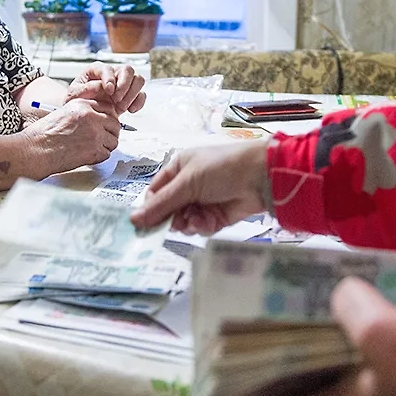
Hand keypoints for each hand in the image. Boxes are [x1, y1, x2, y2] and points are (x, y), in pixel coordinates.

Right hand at [23, 99, 120, 174]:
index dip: (109, 118)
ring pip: (113, 140)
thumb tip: (98, 119)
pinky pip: (107, 154)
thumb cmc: (45, 134)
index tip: (106, 124)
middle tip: (103, 138)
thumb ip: (83, 114)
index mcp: (83, 105)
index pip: (109, 108)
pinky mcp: (94, 150)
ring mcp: (95, 134)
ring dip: (106, 146)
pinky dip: (100, 157)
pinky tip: (89, 155)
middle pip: (115, 124)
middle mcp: (91, 117)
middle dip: (110, 132)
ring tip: (93, 148)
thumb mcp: (65, 113)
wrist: (37, 150)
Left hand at [66, 62, 146, 114]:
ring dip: (132, 93)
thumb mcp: (73, 95)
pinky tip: (130, 110)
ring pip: (138, 79)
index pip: (108, 68)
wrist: (83, 115)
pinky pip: (142, 95)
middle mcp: (112, 74)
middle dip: (124, 85)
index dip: (110, 78)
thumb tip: (99, 86)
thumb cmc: (77, 102)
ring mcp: (123, 84)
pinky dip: (139, 102)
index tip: (109, 91)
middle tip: (116, 99)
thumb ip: (85, 89)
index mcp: (97, 70)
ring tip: (121, 106)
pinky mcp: (130, 96)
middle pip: (128, 70)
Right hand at [129, 141, 269, 233]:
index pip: (156, 191)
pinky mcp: (217, 216)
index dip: (150, 207)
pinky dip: (203, 226)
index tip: (144, 224)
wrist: (260, 177)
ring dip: (188, 223)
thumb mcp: (188, 183)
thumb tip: (134, 219)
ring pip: (184, 221)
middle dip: (171, 218)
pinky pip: (201, 227)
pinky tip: (208, 221)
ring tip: (195, 220)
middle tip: (175, 224)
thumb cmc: (222, 168)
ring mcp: (203, 201)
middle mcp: (189, 185)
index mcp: (179, 168)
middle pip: (169, 210)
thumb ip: (162, 204)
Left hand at [265, 278, 395, 395]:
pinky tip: (392, 324)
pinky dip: (380, 358)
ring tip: (350, 309)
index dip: (268, 383)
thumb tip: (342, 290)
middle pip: (314, 391)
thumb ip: (355, 308)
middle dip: (310, 353)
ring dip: (349, 351)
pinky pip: (384, 382)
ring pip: (350, 384)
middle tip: (308, 313)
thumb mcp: (387, 335)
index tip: (268, 345)